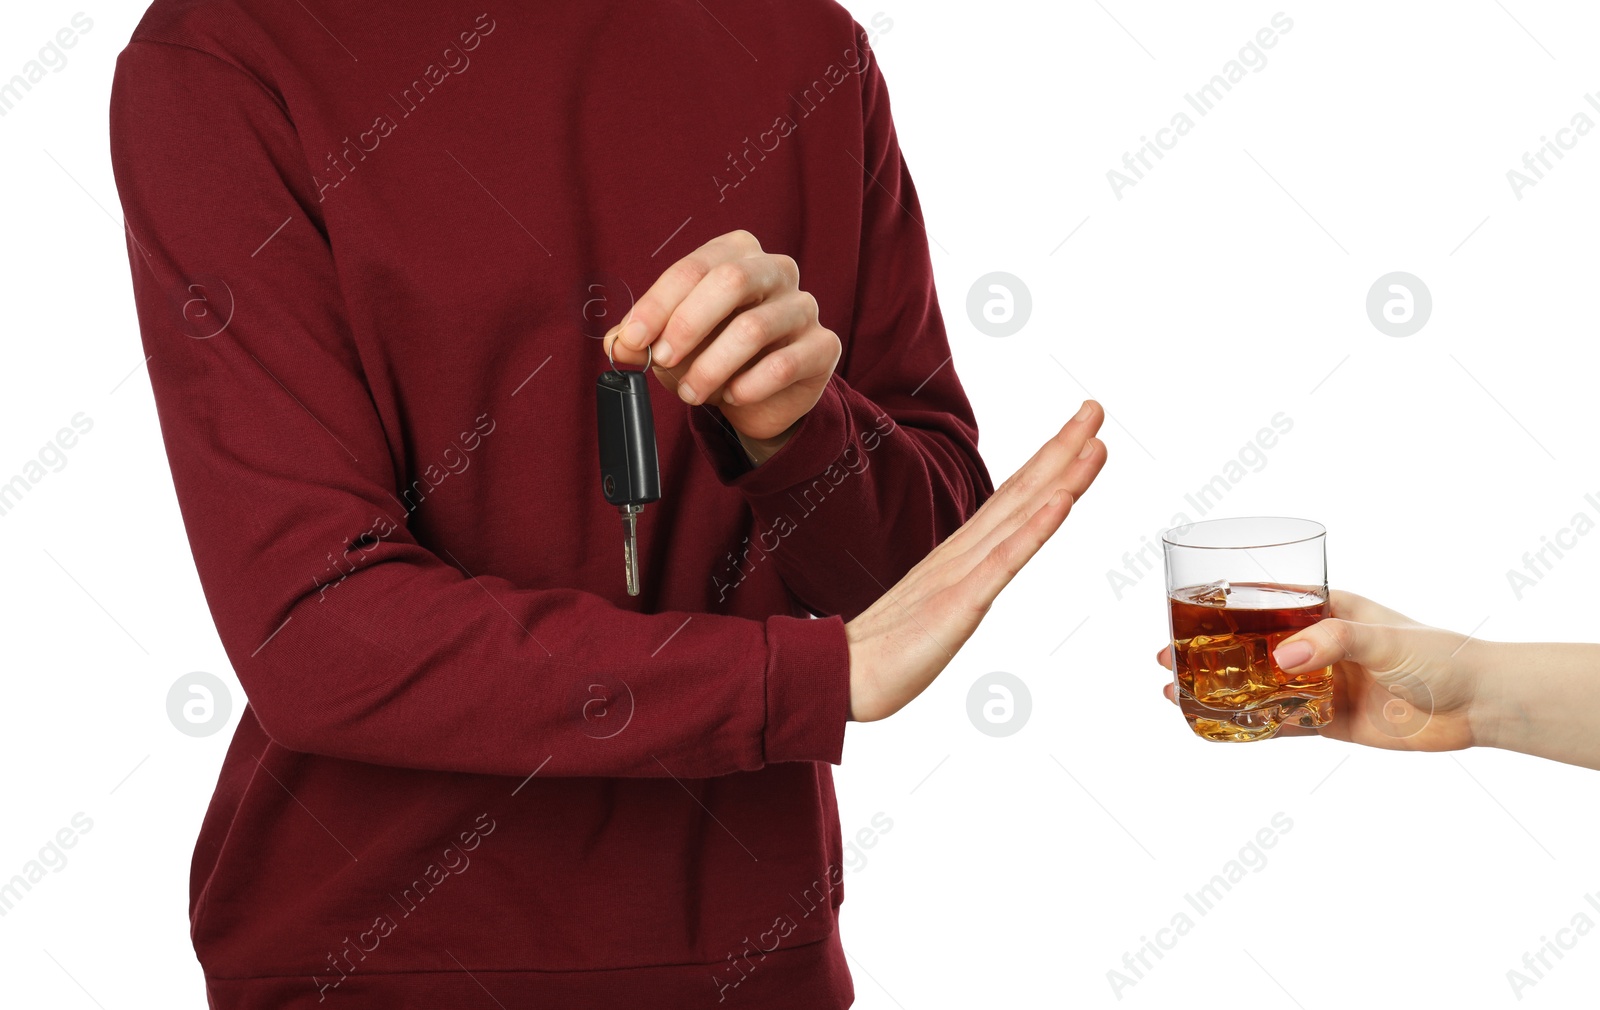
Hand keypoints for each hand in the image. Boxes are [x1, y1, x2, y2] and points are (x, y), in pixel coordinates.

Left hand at [606, 230, 839, 464]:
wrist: (761, 396)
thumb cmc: (713, 353)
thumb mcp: (670, 343)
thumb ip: (640, 340)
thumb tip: (618, 345)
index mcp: (736, 253)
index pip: (694, 268)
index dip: (658, 304)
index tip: (633, 339)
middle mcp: (776, 270)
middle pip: (730, 281)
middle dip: (688, 325)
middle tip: (663, 360)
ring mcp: (804, 306)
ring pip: (754, 328)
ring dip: (712, 367)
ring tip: (692, 391)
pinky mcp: (823, 346)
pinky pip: (783, 365)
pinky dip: (747, 386)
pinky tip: (732, 395)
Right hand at [846, 401, 1106, 721]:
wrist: (840, 678)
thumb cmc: (883, 652)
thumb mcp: (932, 610)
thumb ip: (954, 587)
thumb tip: (975, 577)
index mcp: (958, 555)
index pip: (1011, 499)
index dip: (1046, 462)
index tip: (1079, 431)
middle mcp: (962, 553)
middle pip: (1021, 492)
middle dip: (1062, 448)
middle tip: (1095, 408)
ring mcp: (961, 574)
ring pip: (1020, 515)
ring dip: (1061, 476)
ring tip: (1093, 441)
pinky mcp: (960, 603)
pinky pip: (1004, 561)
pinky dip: (1036, 528)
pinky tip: (1062, 502)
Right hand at [1155, 590, 1481, 749]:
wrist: (1478, 705)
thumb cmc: (1439, 654)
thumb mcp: (1384, 638)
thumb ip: (1333, 643)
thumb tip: (1282, 658)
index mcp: (1328, 609)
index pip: (1265, 600)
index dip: (1222, 604)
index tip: (1182, 606)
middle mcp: (1318, 644)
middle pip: (1249, 644)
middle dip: (1205, 649)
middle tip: (1166, 655)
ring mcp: (1321, 683)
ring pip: (1256, 684)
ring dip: (1218, 687)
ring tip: (1176, 690)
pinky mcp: (1329, 721)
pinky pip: (1279, 723)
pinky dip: (1247, 725)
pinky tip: (1216, 725)